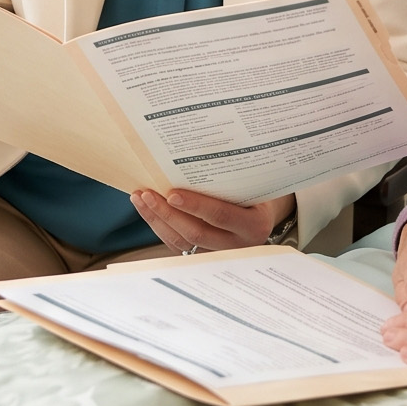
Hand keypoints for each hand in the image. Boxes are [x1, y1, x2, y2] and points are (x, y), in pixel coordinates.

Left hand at [130, 188, 294, 252]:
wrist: (266, 214)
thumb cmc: (258, 190)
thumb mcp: (256, 183)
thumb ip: (234, 177)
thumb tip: (199, 150)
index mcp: (254, 225)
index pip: (221, 216)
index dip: (195, 206)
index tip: (172, 193)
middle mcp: (238, 245)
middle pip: (196, 233)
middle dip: (167, 213)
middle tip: (147, 193)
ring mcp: (220, 253)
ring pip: (182, 242)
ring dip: (157, 219)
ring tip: (140, 198)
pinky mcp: (205, 255)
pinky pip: (177, 244)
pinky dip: (160, 226)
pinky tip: (147, 209)